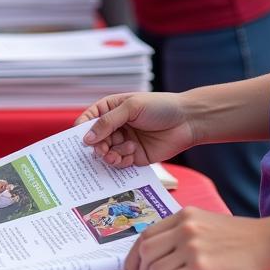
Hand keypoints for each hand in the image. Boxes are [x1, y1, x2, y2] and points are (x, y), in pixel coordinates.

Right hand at [76, 91, 198, 168]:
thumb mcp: (131, 108)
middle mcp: (115, 126)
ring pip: (106, 153)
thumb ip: (108, 123)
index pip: (88, 120)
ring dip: (109, 155)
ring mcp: (124, 142)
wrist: (188, 121)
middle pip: (95, 140)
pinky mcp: (134, 156)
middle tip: (103, 150)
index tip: (82, 140)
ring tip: (118, 154)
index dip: (82, 130)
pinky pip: (120, 163)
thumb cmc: (159, 106)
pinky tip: (131, 153)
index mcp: (110, 109)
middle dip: (97, 146)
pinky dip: (121, 161)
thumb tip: (86, 138)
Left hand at [123, 208, 269, 269]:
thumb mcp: (206, 223)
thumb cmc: (242, 238)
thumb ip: (182, 233)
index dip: (133, 256)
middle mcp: (184, 228)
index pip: (144, 235)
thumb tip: (159, 256)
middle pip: (144, 252)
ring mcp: (192, 247)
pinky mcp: (202, 268)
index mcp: (183, 216)